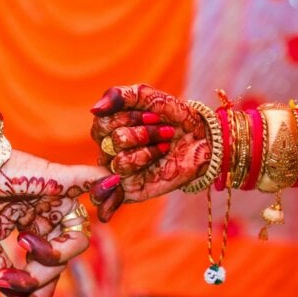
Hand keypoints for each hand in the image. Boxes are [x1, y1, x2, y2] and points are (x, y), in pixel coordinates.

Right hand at [0, 150, 106, 296]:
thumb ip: (6, 274)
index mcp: (30, 228)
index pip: (46, 268)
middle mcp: (47, 216)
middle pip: (62, 259)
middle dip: (40, 280)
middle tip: (10, 281)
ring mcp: (56, 198)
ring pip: (77, 238)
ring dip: (53, 254)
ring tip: (25, 245)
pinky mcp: (58, 179)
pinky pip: (91, 179)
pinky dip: (106, 185)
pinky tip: (111, 185)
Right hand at [89, 84, 211, 221]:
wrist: (203, 139)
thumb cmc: (174, 116)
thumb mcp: (147, 97)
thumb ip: (119, 95)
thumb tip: (94, 110)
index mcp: (108, 130)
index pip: (102, 124)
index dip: (130, 117)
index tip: (155, 114)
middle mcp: (109, 152)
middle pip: (113, 141)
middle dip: (145, 133)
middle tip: (166, 131)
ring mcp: (118, 173)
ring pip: (121, 161)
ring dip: (150, 151)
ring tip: (166, 147)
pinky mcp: (131, 191)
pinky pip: (115, 190)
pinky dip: (110, 199)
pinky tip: (115, 201)